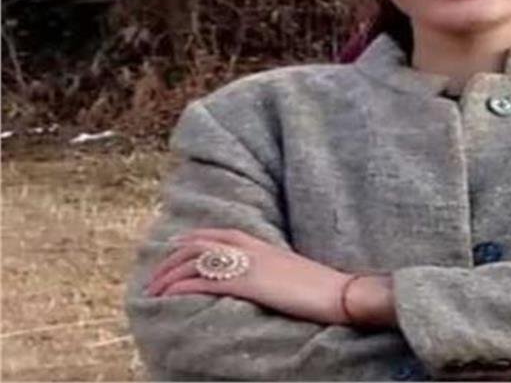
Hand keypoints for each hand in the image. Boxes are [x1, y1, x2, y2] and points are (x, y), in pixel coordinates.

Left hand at [144, 228, 351, 324]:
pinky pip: (204, 282)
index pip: (217, 233)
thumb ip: (268, 268)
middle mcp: (249, 248)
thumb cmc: (319, 285)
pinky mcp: (246, 283)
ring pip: (195, 262)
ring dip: (169, 275)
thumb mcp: (289, 269)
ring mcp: (246, 264)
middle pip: (198, 245)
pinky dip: (181, 287)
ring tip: (153, 291)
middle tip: (154, 276)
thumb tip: (257, 278)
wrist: (338, 292)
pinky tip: (169, 296)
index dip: (191, 238)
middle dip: (171, 259)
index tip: (174, 244)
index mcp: (260, 242)